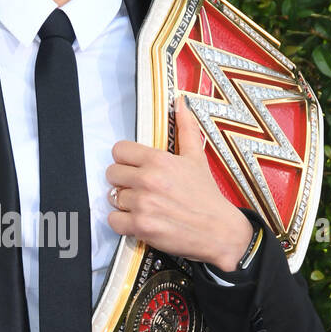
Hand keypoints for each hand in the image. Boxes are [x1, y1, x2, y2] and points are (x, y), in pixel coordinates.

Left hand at [105, 91, 252, 269]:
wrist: (219, 230)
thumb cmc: (206, 195)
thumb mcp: (197, 158)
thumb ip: (186, 128)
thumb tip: (180, 101)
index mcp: (158, 160)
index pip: (119, 150)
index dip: (125, 160)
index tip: (134, 168)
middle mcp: (147, 180)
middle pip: (112, 174)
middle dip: (123, 181)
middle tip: (139, 188)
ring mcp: (142, 204)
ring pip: (112, 198)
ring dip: (124, 203)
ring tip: (143, 206)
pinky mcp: (140, 226)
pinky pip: (113, 220)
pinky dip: (122, 222)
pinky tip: (138, 220)